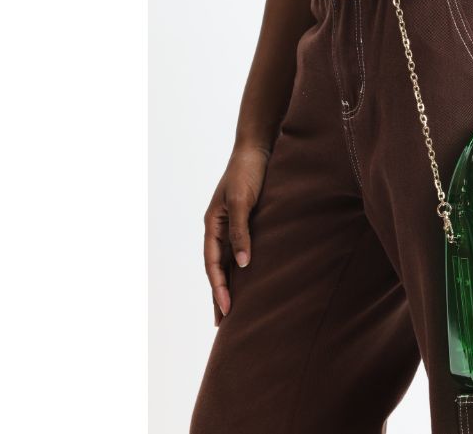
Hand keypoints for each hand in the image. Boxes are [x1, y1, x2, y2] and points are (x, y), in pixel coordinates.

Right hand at [203, 146, 269, 325]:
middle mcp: (220, 227)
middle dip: (219, 294)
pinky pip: (241, 249)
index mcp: (213, 224)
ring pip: (228, 261)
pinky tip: (249, 279)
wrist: (259, 149)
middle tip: (222, 324)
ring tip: (233, 309)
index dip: (218, 287)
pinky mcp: (247, 220)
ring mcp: (232, 224)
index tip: (225, 310)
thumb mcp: (243, 201)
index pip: (213, 264)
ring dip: (230, 283)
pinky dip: (243, 267)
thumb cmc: (248, 172)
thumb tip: (242, 265)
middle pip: (217, 267)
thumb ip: (241, 231)